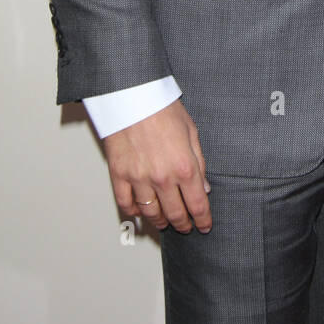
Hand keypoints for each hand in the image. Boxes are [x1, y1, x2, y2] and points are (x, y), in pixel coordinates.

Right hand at [102, 99, 211, 232]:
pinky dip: (134, 211)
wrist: (132, 96)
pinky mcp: (119, 175)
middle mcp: (161, 177)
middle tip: (186, 227)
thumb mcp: (192, 132)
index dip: (203, 219)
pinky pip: (126, 203)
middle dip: (183, 224)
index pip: (197, 204)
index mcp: (184, 166)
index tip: (204, 225)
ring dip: (160, 221)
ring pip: (151, 213)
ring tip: (166, 221)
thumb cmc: (162, 108)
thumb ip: (199, 162)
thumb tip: (203, 186)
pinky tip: (141, 211)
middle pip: (175, 213)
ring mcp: (139, 179)